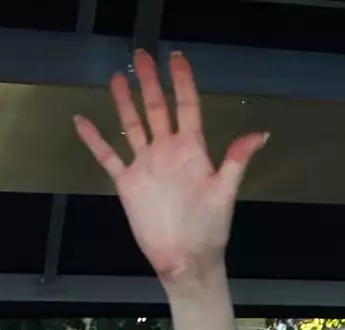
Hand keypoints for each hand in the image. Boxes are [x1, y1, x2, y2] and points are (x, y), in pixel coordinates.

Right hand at [74, 50, 266, 284]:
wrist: (185, 259)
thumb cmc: (210, 229)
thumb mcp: (225, 191)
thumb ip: (237, 160)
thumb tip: (262, 134)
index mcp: (192, 151)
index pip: (187, 107)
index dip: (182, 82)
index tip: (177, 58)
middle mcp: (168, 152)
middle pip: (158, 109)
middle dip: (150, 82)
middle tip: (142, 54)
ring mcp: (146, 165)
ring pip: (133, 125)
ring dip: (125, 102)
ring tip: (118, 77)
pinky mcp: (128, 182)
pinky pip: (108, 156)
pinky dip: (94, 139)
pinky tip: (83, 120)